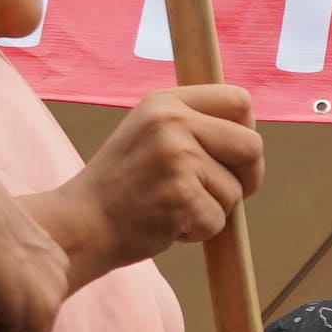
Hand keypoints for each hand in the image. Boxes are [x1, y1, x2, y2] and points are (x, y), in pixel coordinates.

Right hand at [33, 85, 262, 289]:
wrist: (79, 225)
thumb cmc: (120, 188)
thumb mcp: (148, 135)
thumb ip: (192, 127)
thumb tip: (250, 134)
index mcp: (165, 102)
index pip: (239, 99)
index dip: (247, 131)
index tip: (233, 156)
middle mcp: (172, 122)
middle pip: (252, 145)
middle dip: (247, 177)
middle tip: (219, 194)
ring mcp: (177, 158)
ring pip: (236, 190)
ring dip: (213, 209)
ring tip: (172, 208)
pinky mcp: (181, 195)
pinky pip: (218, 220)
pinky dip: (199, 232)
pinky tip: (166, 225)